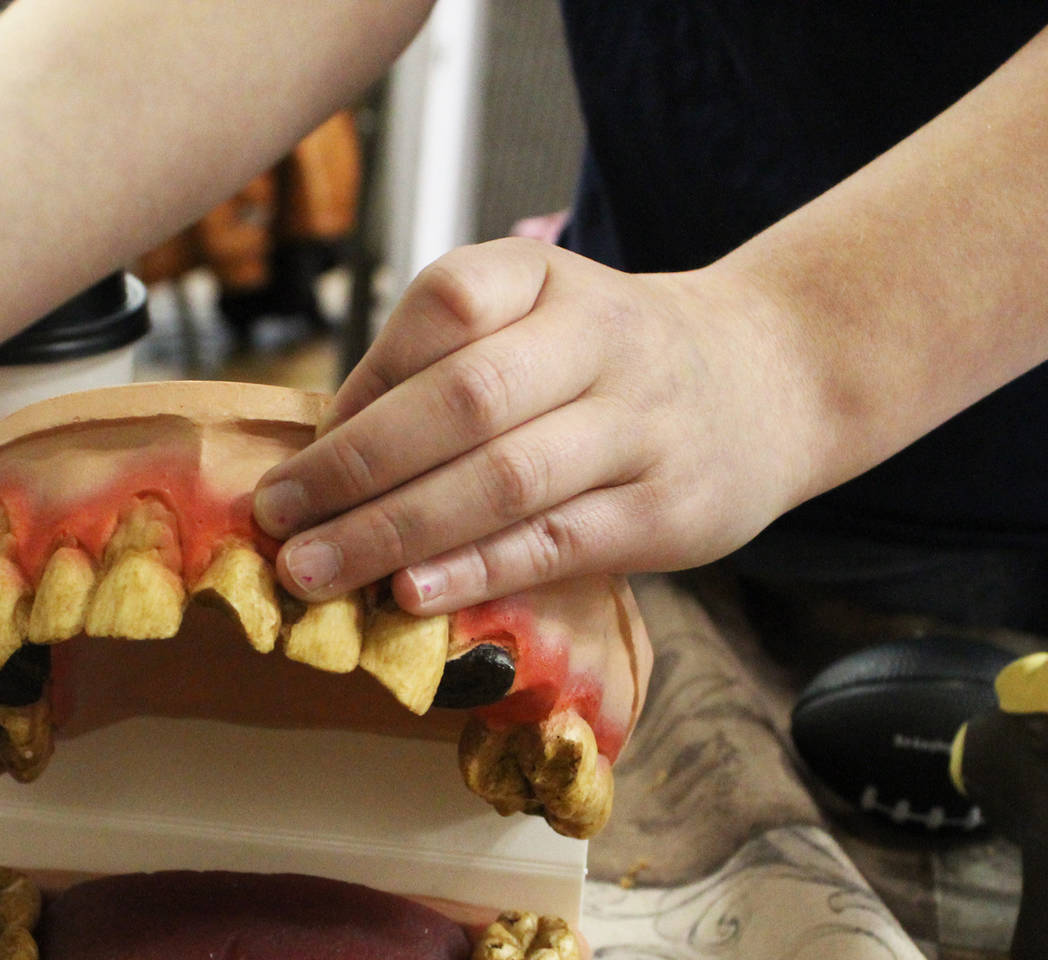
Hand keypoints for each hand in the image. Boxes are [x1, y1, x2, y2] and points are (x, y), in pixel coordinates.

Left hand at [251, 238, 818, 612]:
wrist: (768, 379)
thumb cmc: (607, 361)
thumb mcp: (534, 319)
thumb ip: (437, 368)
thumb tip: (321, 454)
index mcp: (549, 278)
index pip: (447, 305)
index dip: (367, 379)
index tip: (300, 453)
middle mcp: (602, 339)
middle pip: (464, 401)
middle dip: (355, 469)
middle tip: (279, 523)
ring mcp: (642, 424)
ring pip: (506, 479)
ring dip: (397, 531)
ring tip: (317, 571)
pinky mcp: (668, 508)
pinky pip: (557, 542)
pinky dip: (476, 571)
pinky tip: (411, 594)